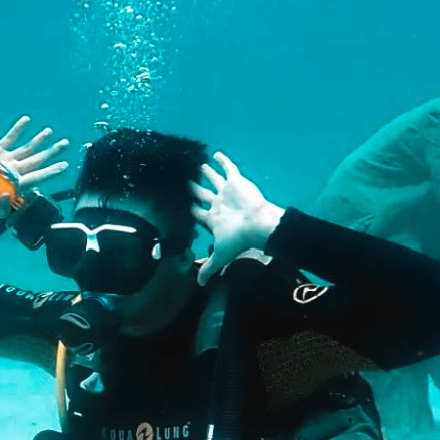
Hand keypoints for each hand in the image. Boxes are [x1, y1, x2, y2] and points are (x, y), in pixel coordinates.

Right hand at [0, 116, 70, 217]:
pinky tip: (27, 120)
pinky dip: (18, 129)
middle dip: (52, 152)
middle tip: (65, 144)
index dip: (51, 171)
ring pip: (26, 148)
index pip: (36, 177)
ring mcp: (6, 160)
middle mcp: (14, 171)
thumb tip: (9, 196)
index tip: (64, 166)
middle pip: (37, 160)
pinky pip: (10, 138)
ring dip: (39, 140)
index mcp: (14, 185)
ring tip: (49, 131)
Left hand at [191, 152, 284, 283]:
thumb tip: (199, 284)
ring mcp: (227, 193)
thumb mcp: (221, 253)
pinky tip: (216, 154)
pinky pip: (229, 169)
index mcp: (214, 219)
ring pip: (214, 180)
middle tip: (184, 182)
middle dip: (194, 190)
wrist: (259, 224)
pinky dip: (223, 162)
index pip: (198, 214)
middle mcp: (219, 204)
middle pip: (203, 195)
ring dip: (207, 173)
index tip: (181, 205)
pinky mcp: (236, 182)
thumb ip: (209, 266)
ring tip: (198, 166)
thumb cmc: (240, 238)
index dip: (190, 210)